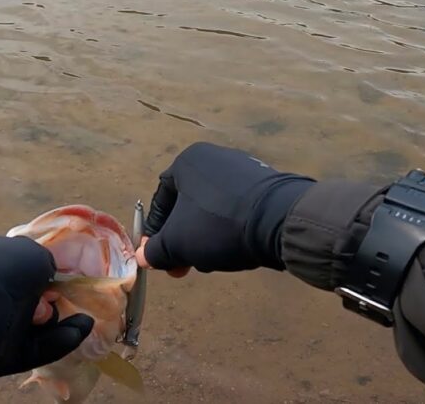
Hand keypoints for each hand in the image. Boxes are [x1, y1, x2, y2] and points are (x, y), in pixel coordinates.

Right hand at [136, 142, 314, 273]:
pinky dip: (228, 228)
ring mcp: (242, 169)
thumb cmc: (219, 225)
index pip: (160, 200)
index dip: (155, 232)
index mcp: (187, 162)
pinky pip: (235, 208)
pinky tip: (234, 248)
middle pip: (186, 206)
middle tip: (183, 267)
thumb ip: (156, 250)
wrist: (281, 221)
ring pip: (210, 210)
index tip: (158, 257)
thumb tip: (143, 256)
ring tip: (210, 262)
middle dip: (181, 239)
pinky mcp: (265, 183)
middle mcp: (213, 157)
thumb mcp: (178, 243)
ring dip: (203, 237)